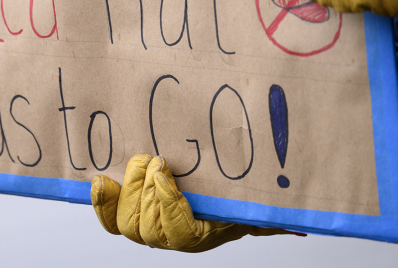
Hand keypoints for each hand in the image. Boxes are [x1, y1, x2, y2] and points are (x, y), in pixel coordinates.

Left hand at [91, 154, 287, 251]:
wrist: (210, 194)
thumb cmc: (230, 197)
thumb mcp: (252, 201)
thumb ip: (271, 213)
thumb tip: (298, 223)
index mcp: (201, 234)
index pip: (180, 230)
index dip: (168, 203)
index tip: (165, 172)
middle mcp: (170, 239)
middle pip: (146, 226)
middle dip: (147, 189)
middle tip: (156, 158)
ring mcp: (146, 230)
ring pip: (127, 221)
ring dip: (131, 187)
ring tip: (144, 161)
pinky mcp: (127, 217)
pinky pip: (110, 219)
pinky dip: (103, 201)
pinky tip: (99, 180)